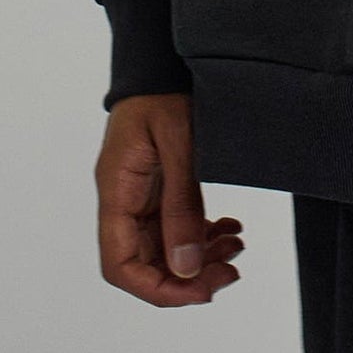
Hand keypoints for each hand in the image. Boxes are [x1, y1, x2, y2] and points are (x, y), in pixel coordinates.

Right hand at [96, 92, 243, 306]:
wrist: (160, 60)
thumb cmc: (163, 91)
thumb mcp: (178, 143)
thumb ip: (181, 205)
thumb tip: (186, 267)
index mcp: (116, 192)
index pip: (120, 265)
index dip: (158, 289)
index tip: (201, 291)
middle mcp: (122, 201)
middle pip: (144, 263)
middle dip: (187, 277)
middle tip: (231, 272)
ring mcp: (139, 196)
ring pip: (164, 249)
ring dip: (199, 257)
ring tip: (237, 248)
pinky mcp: (157, 188)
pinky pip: (174, 227)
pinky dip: (202, 235)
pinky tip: (230, 229)